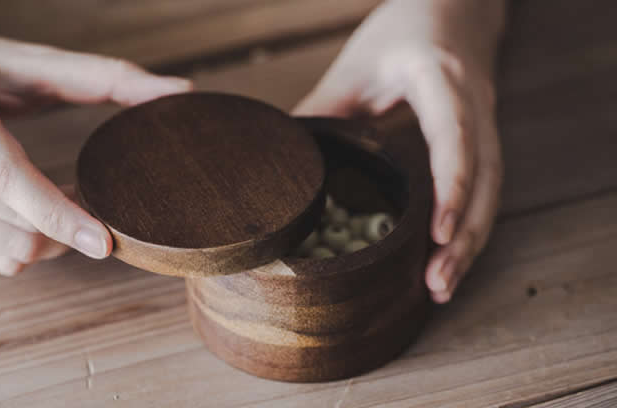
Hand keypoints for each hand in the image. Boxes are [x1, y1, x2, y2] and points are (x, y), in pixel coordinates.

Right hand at [0, 28, 191, 275]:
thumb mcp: (30, 63)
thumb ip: (106, 76)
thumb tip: (180, 91)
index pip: (7, 177)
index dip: (59, 215)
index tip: (105, 241)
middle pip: (12, 226)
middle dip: (68, 231)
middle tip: (98, 210)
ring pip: (3, 250)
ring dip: (51, 242)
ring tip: (70, 207)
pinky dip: (26, 248)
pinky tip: (39, 220)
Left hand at [294, 0, 505, 302]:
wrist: (456, 7)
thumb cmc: (403, 29)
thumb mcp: (356, 63)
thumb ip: (324, 108)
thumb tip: (284, 160)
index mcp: (440, 78)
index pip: (454, 134)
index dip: (451, 187)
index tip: (437, 235)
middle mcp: (474, 104)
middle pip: (484, 178)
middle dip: (465, 236)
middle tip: (437, 285)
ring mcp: (486, 122)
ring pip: (492, 190)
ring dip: (472, 242)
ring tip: (442, 287)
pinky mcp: (484, 138)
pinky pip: (486, 188)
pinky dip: (470, 226)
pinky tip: (451, 257)